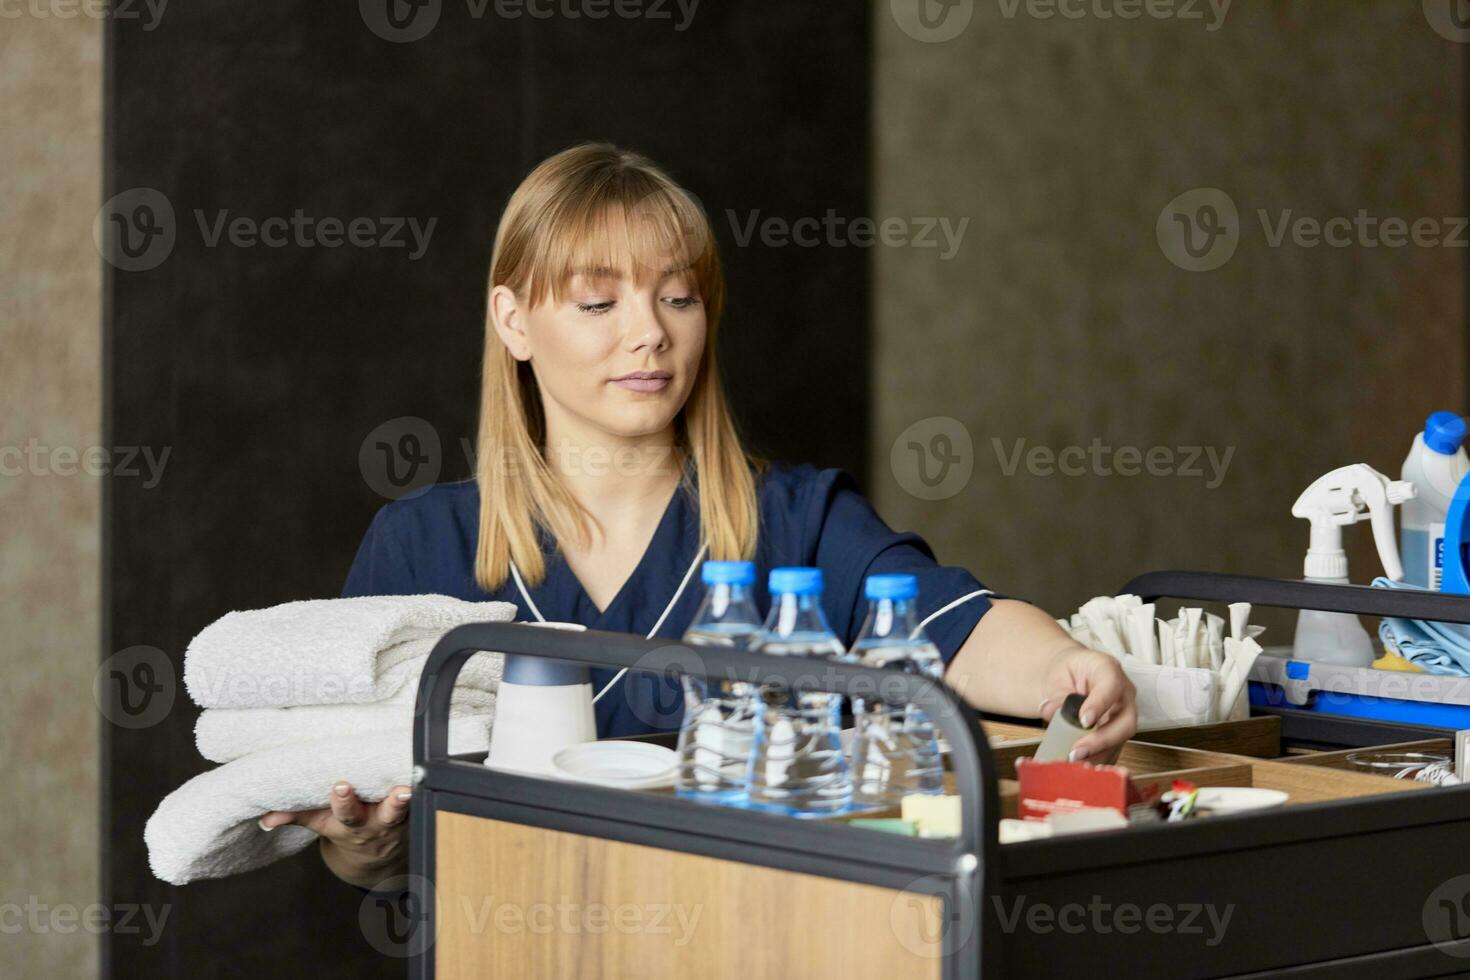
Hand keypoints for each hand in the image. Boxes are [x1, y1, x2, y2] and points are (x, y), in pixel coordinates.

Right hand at [259, 781, 411, 887]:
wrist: (375, 859)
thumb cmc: (344, 831)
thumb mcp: (321, 826)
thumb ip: (296, 816)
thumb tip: (267, 817)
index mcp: (348, 826)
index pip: (343, 813)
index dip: (342, 801)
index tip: (340, 787)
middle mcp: (374, 823)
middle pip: (375, 814)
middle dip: (389, 799)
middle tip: (383, 789)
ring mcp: (395, 819)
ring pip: (401, 810)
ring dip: (405, 800)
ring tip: (408, 788)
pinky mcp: (412, 812)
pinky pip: (418, 800)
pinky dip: (421, 789)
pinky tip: (424, 773)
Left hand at [1038, 645, 1136, 762]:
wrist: (1073, 676)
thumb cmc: (1069, 672)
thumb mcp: (1058, 676)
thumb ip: (1056, 695)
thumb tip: (1051, 712)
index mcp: (1108, 670)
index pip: (1111, 686)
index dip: (1100, 705)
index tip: (1084, 721)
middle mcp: (1123, 694)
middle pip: (1125, 721)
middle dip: (1102, 740)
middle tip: (1077, 751)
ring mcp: (1124, 715)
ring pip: (1122, 740)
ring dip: (1099, 755)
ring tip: (1076, 762)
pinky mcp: (1119, 732)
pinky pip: (1114, 750)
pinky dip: (1099, 760)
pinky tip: (1083, 766)